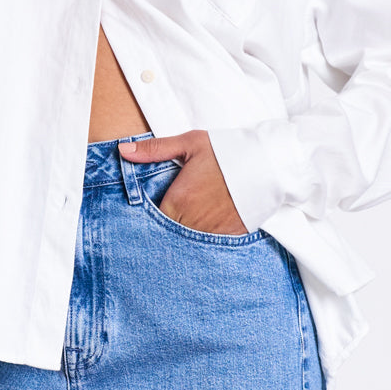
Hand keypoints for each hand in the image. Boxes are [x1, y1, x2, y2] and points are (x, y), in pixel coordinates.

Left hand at [117, 130, 251, 234]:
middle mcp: (191, 222)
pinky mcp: (230, 237)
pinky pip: (211, 246)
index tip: (155, 210)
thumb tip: (122, 150)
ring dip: (185, 236)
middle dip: (167, 229)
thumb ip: (154, 150)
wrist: (268, 164)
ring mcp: (211, 233)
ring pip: (188, 243)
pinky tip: (208, 228)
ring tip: (190, 222)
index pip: (152, 221)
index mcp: (177, 201)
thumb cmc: (226, 151)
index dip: (150, 218)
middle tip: (172, 219)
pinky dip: (206, 240)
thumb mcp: (189, 144)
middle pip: (169, 235)